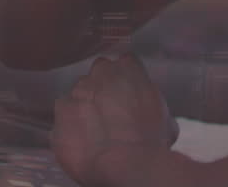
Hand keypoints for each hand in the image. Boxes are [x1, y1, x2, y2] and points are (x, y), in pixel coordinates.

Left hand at [52, 54, 178, 186]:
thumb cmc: (152, 141)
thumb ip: (150, 105)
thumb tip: (147, 113)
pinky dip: (70, 126)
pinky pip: (64, 115)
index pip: (126, 64)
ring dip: (86, 107)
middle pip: (100, 74)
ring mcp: (77, 89)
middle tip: (113, 115)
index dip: (128, 82)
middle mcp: (100, 71)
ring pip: (80, 94)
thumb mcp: (166, 118)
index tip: (131, 98)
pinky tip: (83, 142)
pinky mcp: (61, 110)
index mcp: (128, 67)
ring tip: (96, 133)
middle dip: (104, 89)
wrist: (125, 163)